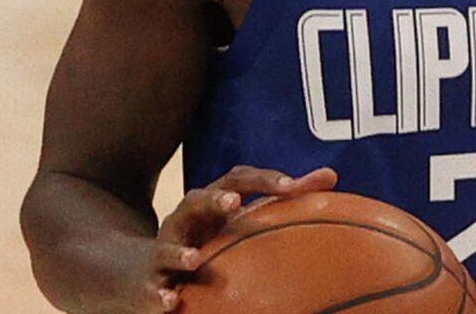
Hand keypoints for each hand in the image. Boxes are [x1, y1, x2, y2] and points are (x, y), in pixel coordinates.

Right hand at [144, 164, 338, 310]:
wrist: (143, 266)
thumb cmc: (207, 238)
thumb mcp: (239, 218)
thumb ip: (280, 199)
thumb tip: (332, 176)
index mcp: (213, 201)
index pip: (237, 179)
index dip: (263, 179)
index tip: (292, 186)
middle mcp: (186, 218)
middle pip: (197, 200)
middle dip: (214, 200)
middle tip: (233, 203)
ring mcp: (165, 248)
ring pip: (167, 245)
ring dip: (180, 251)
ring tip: (194, 259)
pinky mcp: (150, 279)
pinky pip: (153, 287)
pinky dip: (160, 295)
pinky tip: (171, 304)